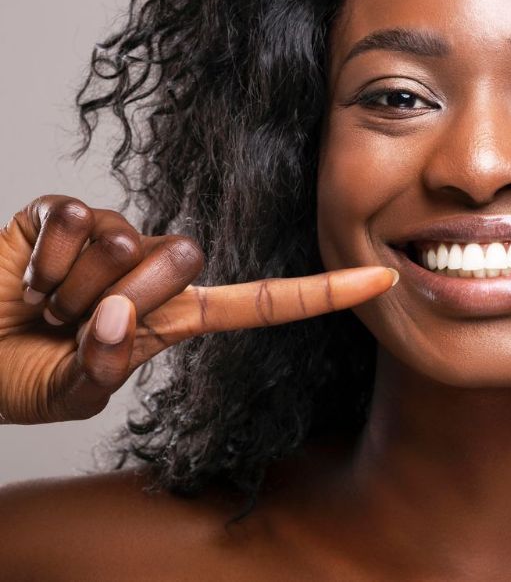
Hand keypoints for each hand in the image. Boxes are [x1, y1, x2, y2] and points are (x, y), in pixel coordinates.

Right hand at [0, 196, 396, 423]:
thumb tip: (116, 317)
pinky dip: (39, 258)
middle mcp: (154, 271)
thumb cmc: (19, 374)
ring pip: (122, 241)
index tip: (382, 280)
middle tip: (74, 320)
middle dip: (121, 297)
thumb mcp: (70, 391)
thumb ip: (101, 368)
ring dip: (68, 288)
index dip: (321, 294)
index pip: (263, 302)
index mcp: (174, 319)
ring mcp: (114, 236)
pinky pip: (71, 218)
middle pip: (183, 259)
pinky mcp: (68, 211)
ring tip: (46, 303)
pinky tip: (28, 272)